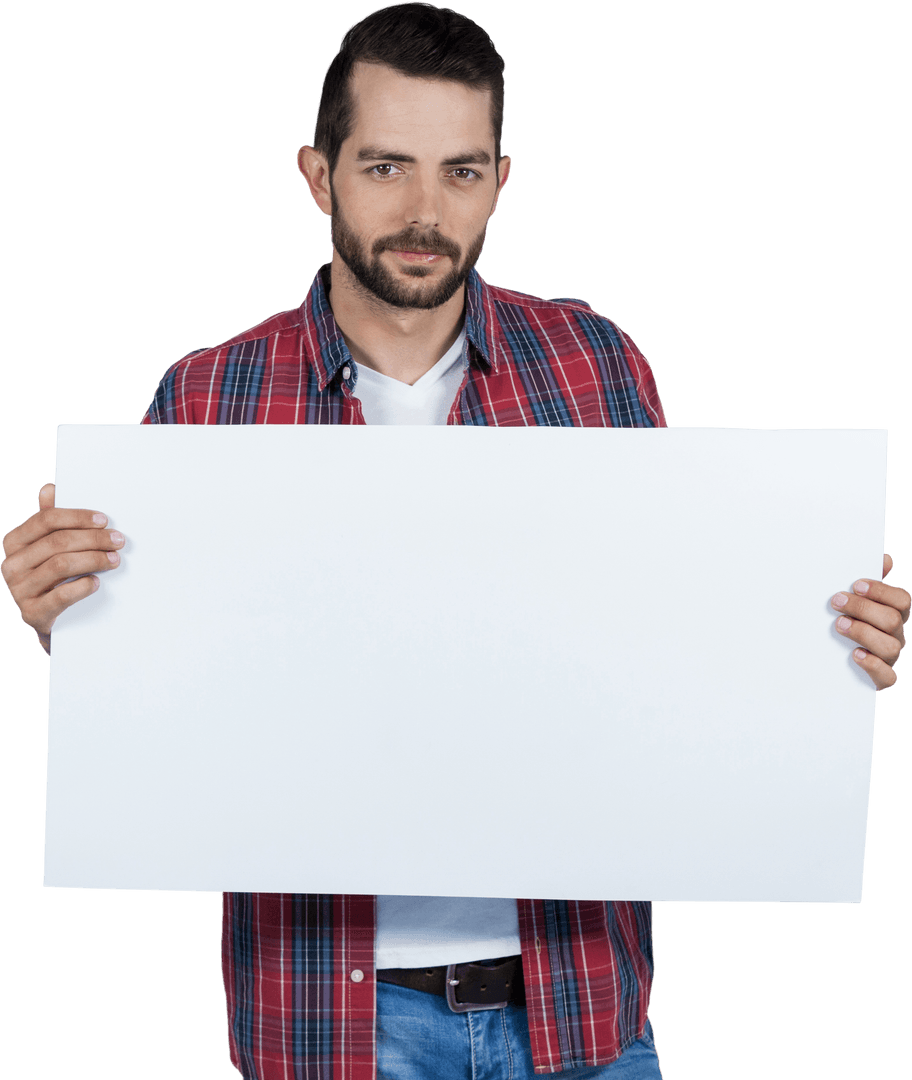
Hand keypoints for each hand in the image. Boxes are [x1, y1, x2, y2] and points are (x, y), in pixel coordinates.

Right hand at [1, 483, 125, 654]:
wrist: (52, 622)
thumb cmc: (54, 578)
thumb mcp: (50, 548)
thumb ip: (51, 520)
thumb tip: (50, 489)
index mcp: (15, 543)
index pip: (46, 520)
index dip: (78, 517)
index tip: (104, 519)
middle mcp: (12, 565)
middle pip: (57, 542)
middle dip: (93, 539)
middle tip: (118, 540)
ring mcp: (19, 591)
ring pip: (60, 565)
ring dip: (94, 559)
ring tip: (115, 559)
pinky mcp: (32, 614)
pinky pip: (60, 596)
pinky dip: (82, 586)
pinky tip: (97, 582)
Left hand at [831, 553, 909, 689]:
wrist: (824, 664)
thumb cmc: (845, 622)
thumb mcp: (852, 600)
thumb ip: (865, 583)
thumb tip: (884, 558)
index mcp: (892, 614)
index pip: (902, 600)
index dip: (881, 591)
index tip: (855, 585)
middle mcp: (894, 636)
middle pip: (893, 620)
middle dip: (864, 608)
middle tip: (837, 602)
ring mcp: (889, 658)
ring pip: (890, 647)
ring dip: (864, 633)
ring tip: (839, 625)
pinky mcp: (880, 679)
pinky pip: (888, 677)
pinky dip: (873, 665)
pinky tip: (855, 655)